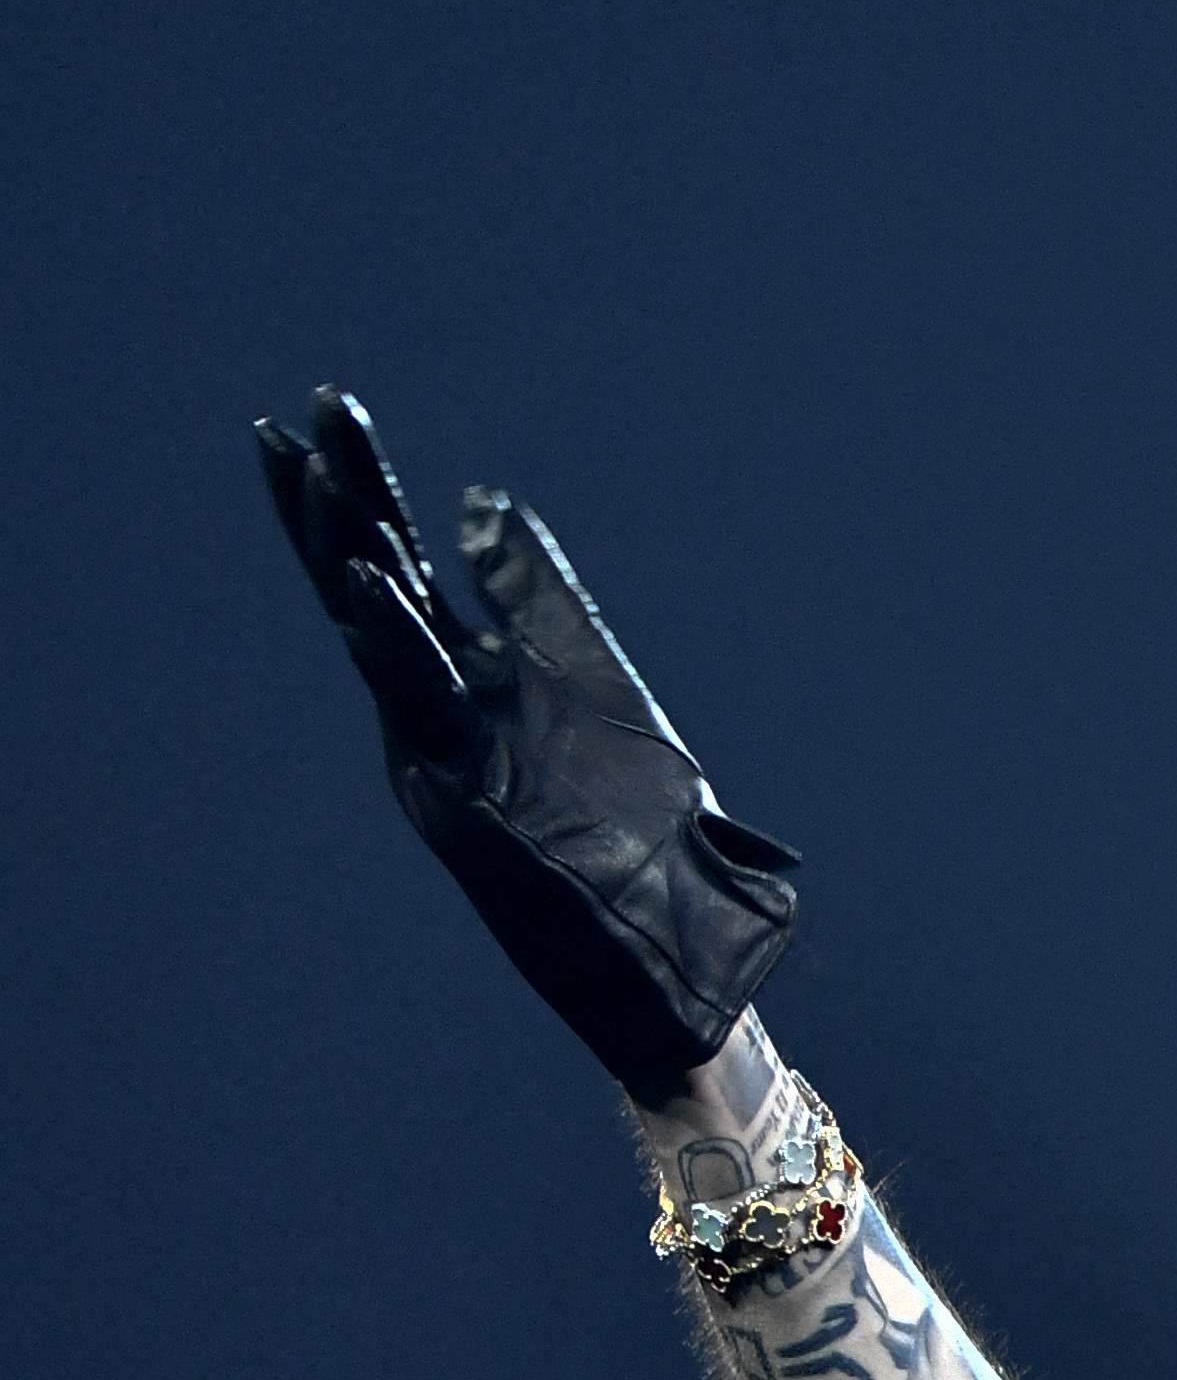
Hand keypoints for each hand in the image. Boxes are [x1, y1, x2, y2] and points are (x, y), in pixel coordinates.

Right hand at [255, 386, 801, 1101]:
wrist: (678, 973)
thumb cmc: (644, 845)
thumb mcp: (598, 693)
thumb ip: (539, 601)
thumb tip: (486, 502)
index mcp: (475, 685)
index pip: (404, 564)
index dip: (364, 488)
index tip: (323, 406)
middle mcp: (445, 718)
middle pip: (376, 592)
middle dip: (339, 506)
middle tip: (294, 417)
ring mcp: (452, 765)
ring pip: (384, 653)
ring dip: (354, 572)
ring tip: (323, 492)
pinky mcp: (473, 814)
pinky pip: (427, 726)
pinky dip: (398, 655)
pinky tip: (372, 592)